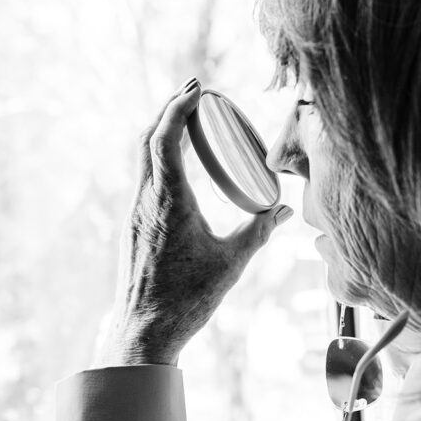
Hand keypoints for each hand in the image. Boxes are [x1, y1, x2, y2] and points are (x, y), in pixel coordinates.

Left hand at [98, 77, 292, 366]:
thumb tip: (287, 211)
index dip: (179, 106)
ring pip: (141, 157)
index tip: (198, 87)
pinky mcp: (132, 227)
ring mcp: (134, 213)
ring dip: (161, 132)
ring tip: (188, 122)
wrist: (143, 332)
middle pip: (147, 138)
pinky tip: (177, 166)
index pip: (165, 137)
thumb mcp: (232, 262)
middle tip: (196, 94)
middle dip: (170, 110)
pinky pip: (142, 178)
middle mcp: (145, 200)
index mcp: (168, 201)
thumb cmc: (187, 300)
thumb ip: (260, 230)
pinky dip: (157, 157)